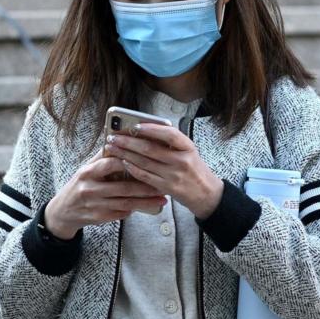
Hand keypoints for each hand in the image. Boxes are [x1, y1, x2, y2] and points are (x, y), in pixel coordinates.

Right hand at [43, 155, 168, 240]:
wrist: (63, 211)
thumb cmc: (79, 185)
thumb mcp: (85, 169)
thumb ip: (102, 157)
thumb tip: (121, 140)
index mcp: (87, 172)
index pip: (110, 164)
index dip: (129, 162)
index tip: (147, 160)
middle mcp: (89, 189)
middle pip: (123, 188)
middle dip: (146, 187)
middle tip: (163, 184)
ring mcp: (94, 205)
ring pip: (126, 203)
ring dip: (146, 201)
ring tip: (162, 198)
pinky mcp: (99, 218)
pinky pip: (121, 213)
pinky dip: (135, 209)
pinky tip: (147, 206)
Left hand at [102, 124, 225, 220]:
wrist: (206, 193)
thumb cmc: (194, 169)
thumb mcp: (188, 152)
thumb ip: (170, 142)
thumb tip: (143, 131)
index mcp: (188, 147)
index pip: (170, 134)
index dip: (151, 129)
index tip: (135, 126)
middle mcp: (182, 160)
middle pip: (150, 148)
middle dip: (128, 142)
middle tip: (114, 137)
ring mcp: (174, 175)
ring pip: (144, 162)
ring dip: (125, 154)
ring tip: (112, 148)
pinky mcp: (167, 188)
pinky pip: (145, 176)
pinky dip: (132, 168)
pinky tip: (123, 162)